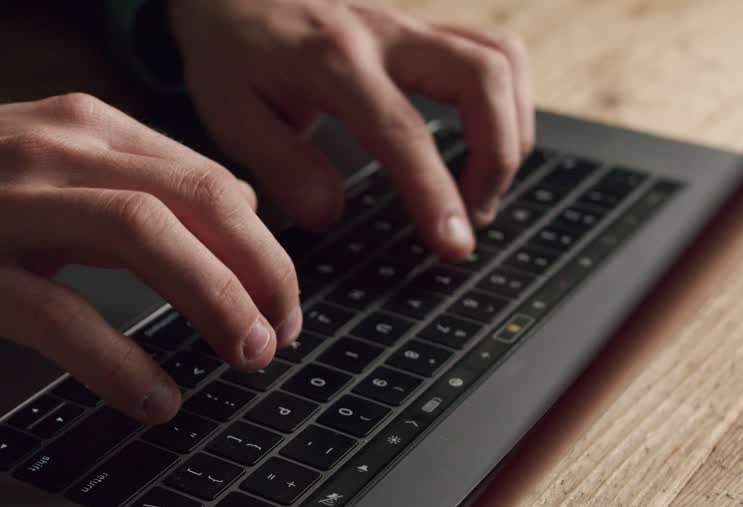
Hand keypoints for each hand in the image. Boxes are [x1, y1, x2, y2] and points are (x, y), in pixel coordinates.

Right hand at [0, 95, 300, 423]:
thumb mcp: (42, 160)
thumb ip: (132, 181)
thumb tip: (228, 215)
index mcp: (83, 126)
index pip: (205, 176)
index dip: (261, 244)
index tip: (282, 298)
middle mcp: (57, 152)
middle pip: (195, 200)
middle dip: (259, 270)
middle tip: (283, 333)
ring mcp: (8, 206)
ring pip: (143, 238)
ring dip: (212, 301)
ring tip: (247, 355)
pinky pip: (61, 316)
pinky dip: (121, 362)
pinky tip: (154, 398)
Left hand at [169, 0, 533, 260]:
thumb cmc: (231, 52)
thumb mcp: (230, 114)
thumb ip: (280, 165)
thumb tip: (327, 214)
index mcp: (333, 59)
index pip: (404, 130)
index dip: (437, 192)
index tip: (454, 244)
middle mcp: (385, 34)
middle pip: (482, 78)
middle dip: (498, 157)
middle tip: (473, 217)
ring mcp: (412, 26)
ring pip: (501, 61)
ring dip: (511, 130)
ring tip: (483, 189)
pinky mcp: (425, 29)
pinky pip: (494, 53)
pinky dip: (508, 103)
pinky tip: (487, 144)